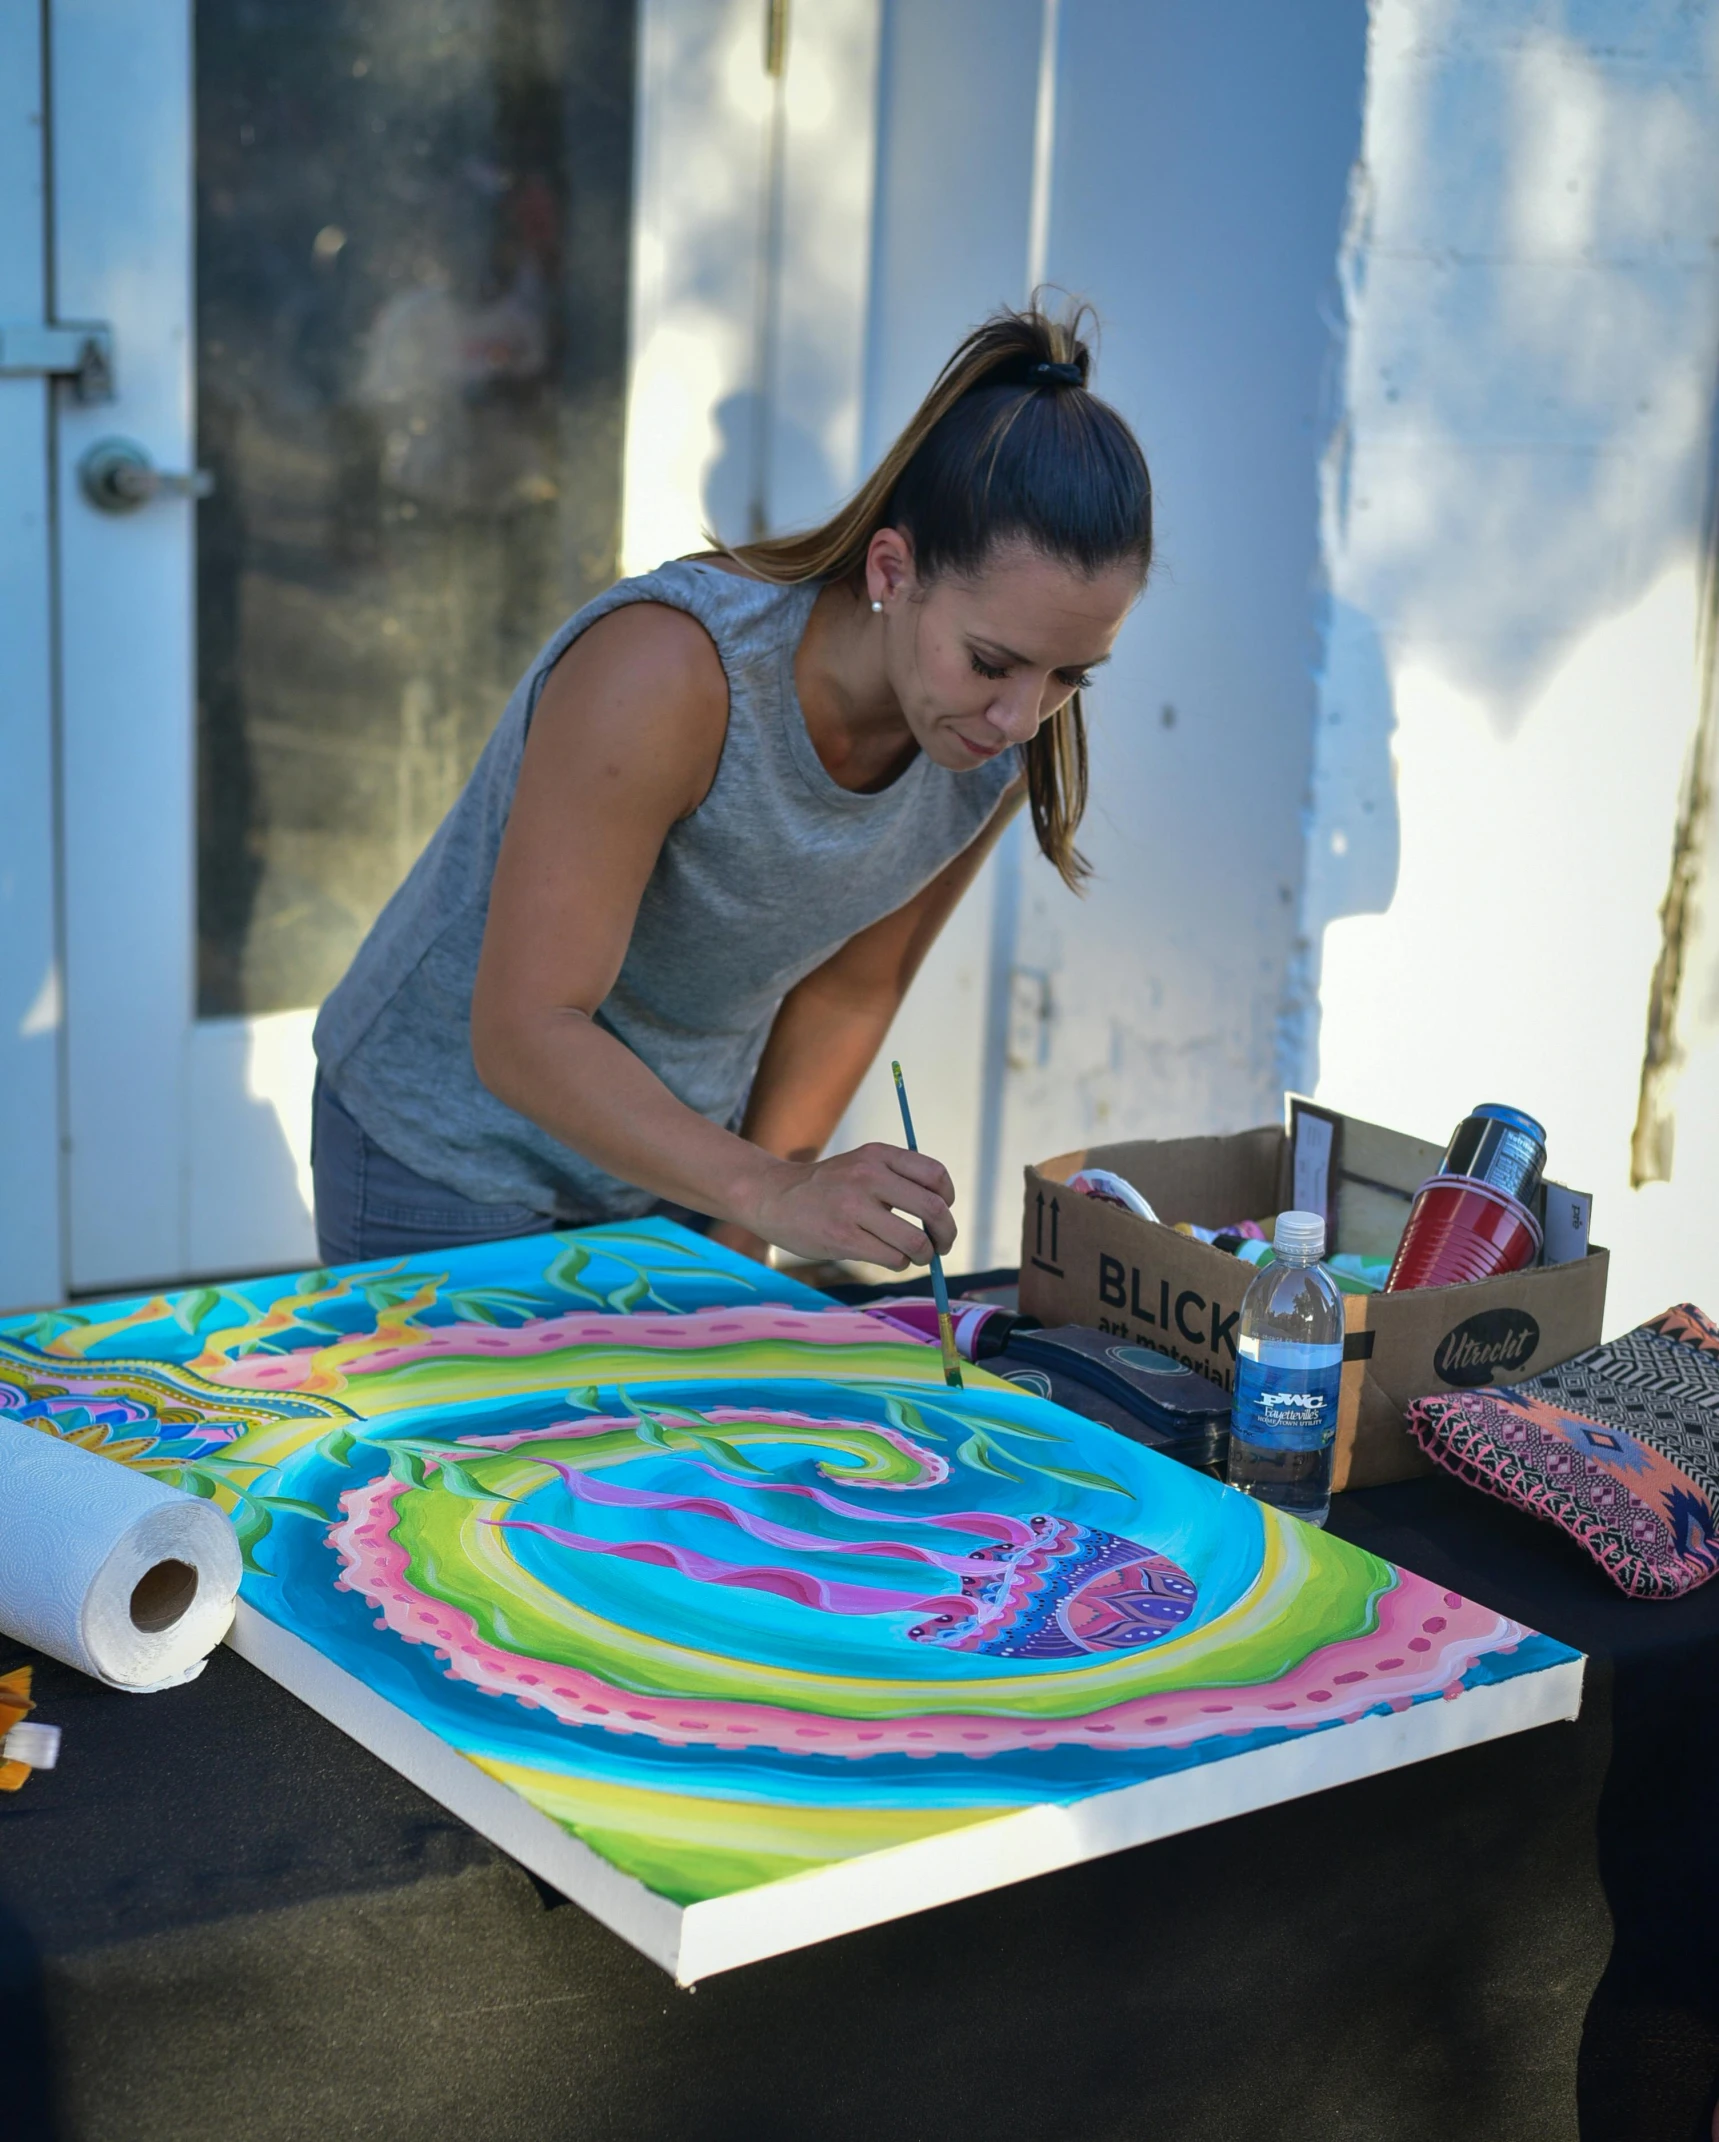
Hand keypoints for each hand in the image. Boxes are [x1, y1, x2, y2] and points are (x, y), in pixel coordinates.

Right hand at [744, 1143, 956, 1268]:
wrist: (774, 1196)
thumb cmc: (827, 1187)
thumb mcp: (861, 1164)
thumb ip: (898, 1179)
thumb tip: (942, 1217)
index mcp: (878, 1155)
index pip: (935, 1175)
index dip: (947, 1199)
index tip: (942, 1211)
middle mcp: (868, 1176)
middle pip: (933, 1210)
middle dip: (946, 1234)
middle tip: (942, 1245)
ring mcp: (854, 1207)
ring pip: (915, 1241)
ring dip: (923, 1255)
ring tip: (915, 1255)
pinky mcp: (843, 1238)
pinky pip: (893, 1258)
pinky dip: (899, 1262)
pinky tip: (888, 1257)